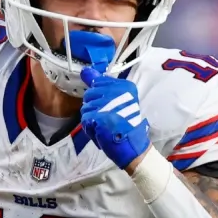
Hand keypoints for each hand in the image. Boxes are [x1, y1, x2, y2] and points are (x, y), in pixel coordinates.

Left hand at [77, 33, 151, 169]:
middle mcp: (117, 91)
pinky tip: (101, 132)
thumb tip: (85, 70)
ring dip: (91, 120)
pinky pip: (85, 119)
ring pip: (85, 108)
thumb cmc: (125, 125)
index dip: (98, 97)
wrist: (132, 146)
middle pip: (89, 94)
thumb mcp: (116, 101)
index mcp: (124, 85)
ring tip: (105, 126)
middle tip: (108, 119)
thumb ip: (99, 85)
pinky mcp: (99, 116)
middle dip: (94, 109)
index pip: (98, 82)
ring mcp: (108, 103)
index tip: (109, 108)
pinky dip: (90, 129)